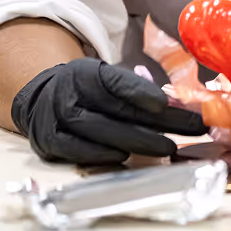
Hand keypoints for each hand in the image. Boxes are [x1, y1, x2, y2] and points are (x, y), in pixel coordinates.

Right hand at [11, 57, 207, 164]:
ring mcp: (58, 119)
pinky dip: (105, 156)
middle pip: (118, 111)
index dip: (141, 92)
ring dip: (139, 142)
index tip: (166, 103)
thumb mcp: (104, 78)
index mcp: (86, 73)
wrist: (40, 100)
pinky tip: (127, 157)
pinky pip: (81, 152)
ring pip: (102, 133)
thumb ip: (134, 89)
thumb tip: (174, 103)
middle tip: (191, 129)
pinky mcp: (51, 143)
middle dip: (159, 122)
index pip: (116, 82)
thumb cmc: (86, 91)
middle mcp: (70, 94)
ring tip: (168, 147)